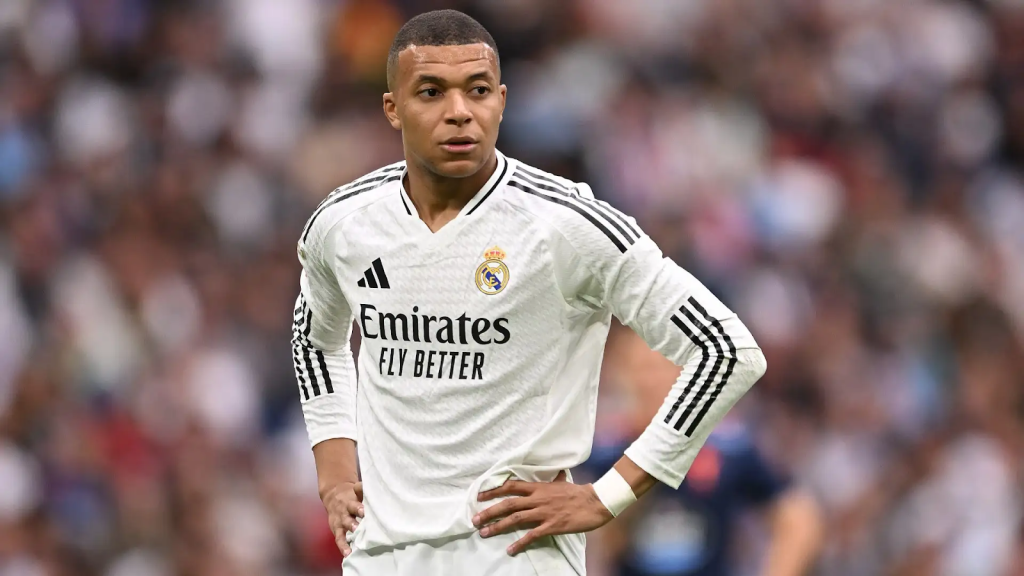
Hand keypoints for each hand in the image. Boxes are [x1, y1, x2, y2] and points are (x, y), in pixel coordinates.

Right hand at [321, 481, 363, 557]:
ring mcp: (340, 521)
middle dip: (353, 522)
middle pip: (348, 517)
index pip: (354, 503)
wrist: (334, 496)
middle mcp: (345, 511)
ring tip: (353, 543)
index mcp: (351, 501)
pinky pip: (339, 539)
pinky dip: (343, 547)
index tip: (364, 511)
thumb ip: (363, 492)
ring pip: (343, 528)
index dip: (358, 507)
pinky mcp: (337, 530)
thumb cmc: (352, 496)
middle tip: (358, 527)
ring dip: (348, 535)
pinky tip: (348, 554)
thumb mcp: (356, 491)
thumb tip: (373, 489)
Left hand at [473, 471, 613, 554]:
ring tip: (484, 532)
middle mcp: (537, 499)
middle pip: (508, 504)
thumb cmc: (579, 492)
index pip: (511, 486)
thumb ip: (555, 480)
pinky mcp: (551, 525)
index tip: (479, 496)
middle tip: (474, 519)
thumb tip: (557, 474)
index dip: (494, 490)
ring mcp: (544, 512)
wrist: (596, 502)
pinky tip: (510, 549)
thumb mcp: (563, 483)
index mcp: (538, 487)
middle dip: (489, 511)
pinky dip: (520, 543)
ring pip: (515, 519)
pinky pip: (532, 535)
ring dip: (498, 526)